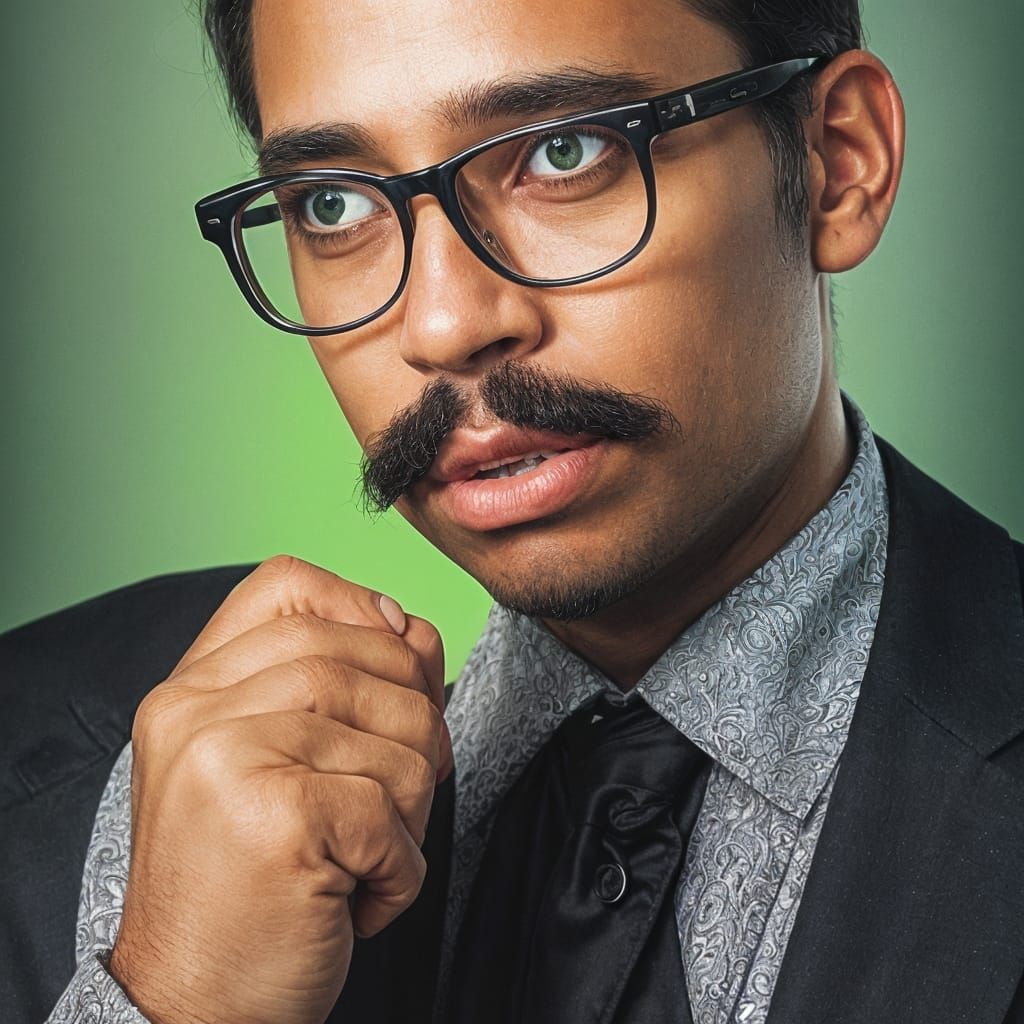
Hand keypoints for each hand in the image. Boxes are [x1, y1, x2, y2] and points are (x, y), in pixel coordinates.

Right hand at [108, 555, 452, 1023]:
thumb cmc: (245, 885)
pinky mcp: (276, 818)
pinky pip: (392, 811)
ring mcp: (229, 758)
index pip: (287, 584)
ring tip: (365, 855)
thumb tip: (413, 628)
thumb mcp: (272, 763)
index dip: (363, 609)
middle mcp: (197, 711)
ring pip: (395, 734)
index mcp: (190, 689)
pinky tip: (358, 898)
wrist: (191, 1007)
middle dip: (415, 722)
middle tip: (401, 790)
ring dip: (412, 808)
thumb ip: (332, 684)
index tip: (397, 668)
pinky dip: (401, 868)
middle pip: (365, 655)